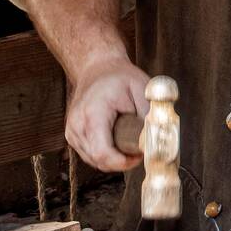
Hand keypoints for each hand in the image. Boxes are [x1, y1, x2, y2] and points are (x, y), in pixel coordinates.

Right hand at [65, 52, 149, 171]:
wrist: (97, 68)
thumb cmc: (120, 77)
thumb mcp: (142, 88)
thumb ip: (149, 114)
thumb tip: (157, 137)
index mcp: (94, 113)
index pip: (102, 153)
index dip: (123, 162)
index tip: (139, 155)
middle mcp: (78, 124)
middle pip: (100, 161)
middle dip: (122, 160)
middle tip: (139, 148)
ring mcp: (72, 131)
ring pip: (95, 161)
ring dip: (114, 159)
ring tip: (129, 141)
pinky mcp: (72, 136)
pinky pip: (90, 156)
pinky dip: (106, 154)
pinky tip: (117, 142)